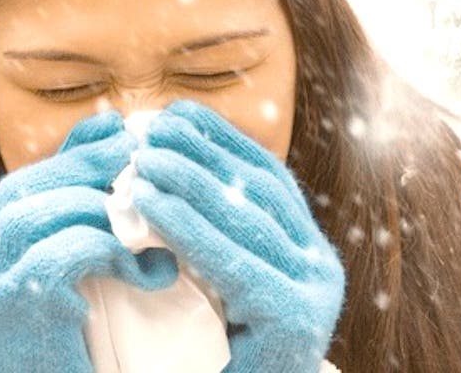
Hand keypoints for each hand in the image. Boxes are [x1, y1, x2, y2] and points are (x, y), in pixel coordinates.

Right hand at [0, 109, 178, 371]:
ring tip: (151, 228)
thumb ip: (100, 250)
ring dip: (100, 209)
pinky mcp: (4, 318)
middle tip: (142, 162)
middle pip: (22, 191)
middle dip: (87, 167)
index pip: (26, 187)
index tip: (122, 134)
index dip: (76, 155)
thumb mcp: (91, 304)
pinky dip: (107, 249)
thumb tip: (133, 194)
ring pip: (30, 213)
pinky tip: (150, 272)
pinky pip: (55, 257)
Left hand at [130, 99, 346, 372]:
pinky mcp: (291, 319)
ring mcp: (313, 293)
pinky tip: (148, 202)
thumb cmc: (217, 357)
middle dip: (201, 151)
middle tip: (148, 130)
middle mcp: (320, 267)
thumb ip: (209, 239)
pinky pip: (232, 261)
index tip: (176, 112)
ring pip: (247, 217)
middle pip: (259, 190)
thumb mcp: (220, 286)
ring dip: (188, 179)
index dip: (222, 139)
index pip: (267, 180)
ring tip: (140, 157)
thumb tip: (163, 170)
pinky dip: (186, 226)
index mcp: (307, 254)